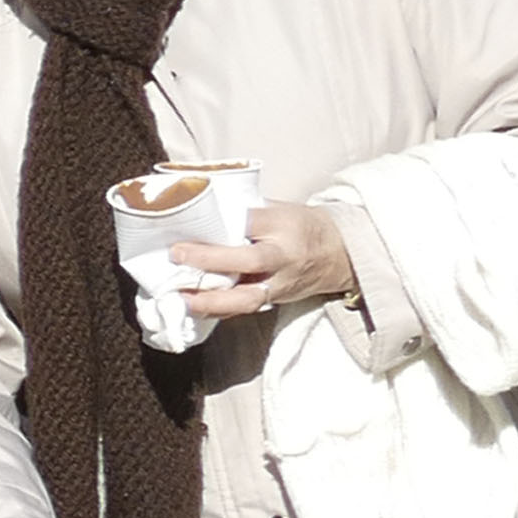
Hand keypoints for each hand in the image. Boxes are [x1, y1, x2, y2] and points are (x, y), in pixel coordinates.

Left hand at [172, 201, 357, 322]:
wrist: (340, 254)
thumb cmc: (299, 226)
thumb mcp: (279, 209)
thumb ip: (244, 210)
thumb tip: (200, 207)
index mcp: (285, 225)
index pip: (253, 221)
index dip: (222, 221)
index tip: (192, 220)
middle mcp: (285, 256)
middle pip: (251, 260)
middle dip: (212, 260)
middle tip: (177, 255)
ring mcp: (281, 283)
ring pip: (249, 296)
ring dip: (213, 300)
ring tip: (183, 297)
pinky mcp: (275, 300)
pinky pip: (246, 310)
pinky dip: (219, 311)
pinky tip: (194, 308)